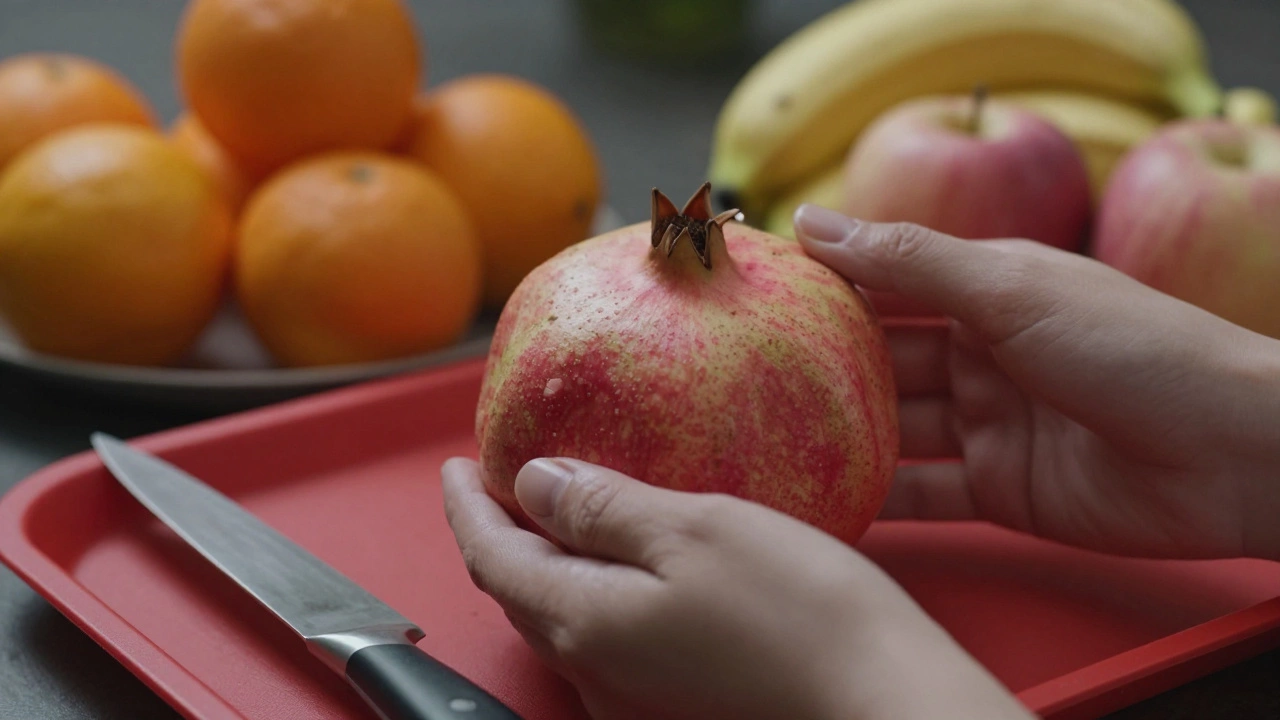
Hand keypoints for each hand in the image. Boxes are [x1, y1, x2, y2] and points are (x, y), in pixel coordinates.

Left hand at [442, 457, 1032, 719]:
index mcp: (584, 618)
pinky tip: (625, 558)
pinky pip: (608, 632)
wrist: (879, 700)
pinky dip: (595, 585)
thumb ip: (606, 507)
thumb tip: (536, 483)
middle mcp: (595, 668)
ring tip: (558, 508)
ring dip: (547, 559)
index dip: (466, 504)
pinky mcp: (674, 697)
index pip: (491, 554)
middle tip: (501, 479)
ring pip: (562, 613)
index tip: (456, 464)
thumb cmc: (799, 611)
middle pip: (519, 590)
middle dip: (501, 532)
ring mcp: (633, 692)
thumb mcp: (694, 529)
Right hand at [795, 205, 1279, 559]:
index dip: (819, 285)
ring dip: (837, 436)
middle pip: (880, 361)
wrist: (1234, 454)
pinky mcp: (998, 489)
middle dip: (817, 368)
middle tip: (734, 378)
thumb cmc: (1134, 349)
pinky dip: (878, 500)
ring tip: (757, 444)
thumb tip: (812, 220)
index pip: (883, 282)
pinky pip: (922, 494)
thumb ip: (910, 262)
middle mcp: (978, 355)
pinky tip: (819, 499)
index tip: (749, 292)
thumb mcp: (1012, 290)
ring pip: (893, 430)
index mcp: (985, 291)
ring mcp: (986, 425)